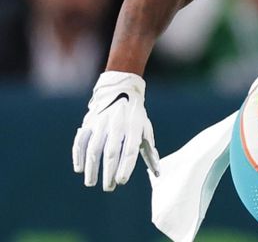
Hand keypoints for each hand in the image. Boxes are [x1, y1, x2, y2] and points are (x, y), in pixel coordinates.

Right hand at [72, 71, 159, 191]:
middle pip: (111, 152)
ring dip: (91, 167)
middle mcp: (117, 125)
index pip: (129, 150)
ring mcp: (101, 123)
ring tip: (91, 183)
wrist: (121, 91)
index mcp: (133, 127)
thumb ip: (149, 152)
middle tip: (108, 187)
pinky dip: (78, 155)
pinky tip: (79, 168)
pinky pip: (81, 140)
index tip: (121, 182)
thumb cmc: (136, 117)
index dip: (125, 167)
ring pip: (94, 148)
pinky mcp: (89, 122)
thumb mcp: (145, 130)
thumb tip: (157, 173)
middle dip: (109, 172)